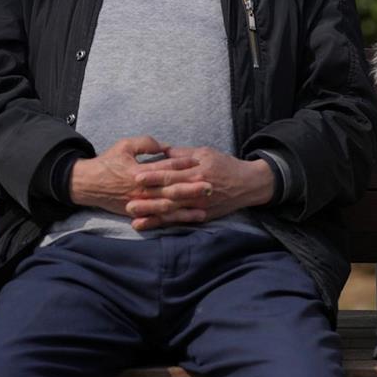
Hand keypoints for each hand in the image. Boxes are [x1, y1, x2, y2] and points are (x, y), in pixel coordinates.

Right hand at [69, 136, 199, 215]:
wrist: (87, 184)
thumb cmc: (107, 163)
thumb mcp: (124, 146)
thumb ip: (145, 143)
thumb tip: (166, 146)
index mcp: (139, 171)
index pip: (165, 167)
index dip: (183, 164)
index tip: (199, 162)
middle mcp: (141, 189)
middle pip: (171, 189)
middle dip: (191, 188)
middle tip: (211, 185)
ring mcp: (140, 203)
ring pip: (168, 206)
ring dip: (188, 206)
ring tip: (205, 204)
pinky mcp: (138, 212)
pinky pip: (160, 218)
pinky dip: (176, 219)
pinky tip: (190, 218)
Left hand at [126, 146, 274, 230]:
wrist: (248, 184)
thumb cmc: (225, 165)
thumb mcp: (205, 153)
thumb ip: (183, 154)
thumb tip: (163, 150)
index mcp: (196, 172)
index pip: (171, 174)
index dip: (154, 176)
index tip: (136, 176)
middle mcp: (196, 191)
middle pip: (169, 196)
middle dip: (148, 199)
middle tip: (128, 202)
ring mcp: (199, 207)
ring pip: (172, 211)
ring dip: (152, 215)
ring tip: (134, 218)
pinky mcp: (201, 216)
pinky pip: (179, 221)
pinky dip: (163, 224)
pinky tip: (148, 225)